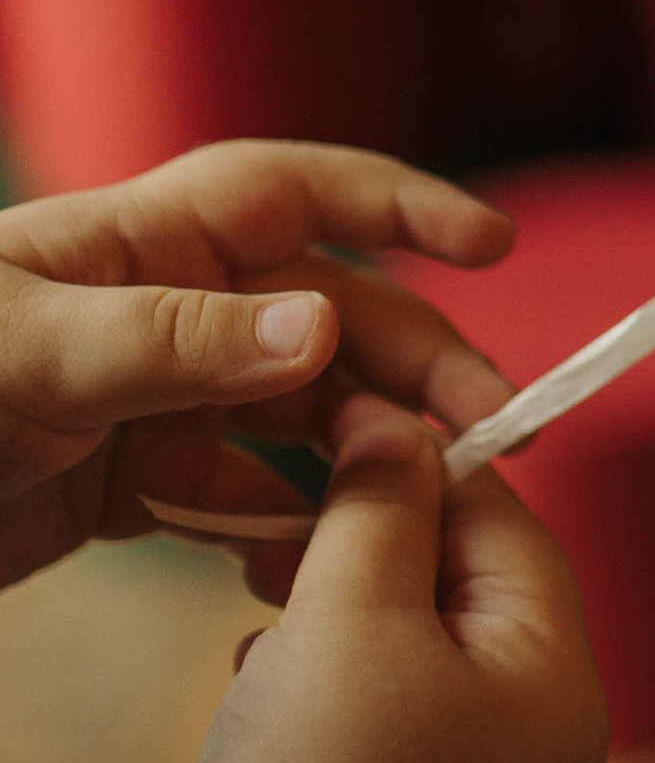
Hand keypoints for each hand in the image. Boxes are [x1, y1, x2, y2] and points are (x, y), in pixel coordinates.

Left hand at [0, 142, 516, 594]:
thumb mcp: (27, 351)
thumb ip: (176, 339)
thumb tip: (329, 328)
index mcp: (142, 244)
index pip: (295, 197)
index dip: (401, 207)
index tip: (494, 244)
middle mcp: (166, 312)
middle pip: (333, 321)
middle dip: (423, 366)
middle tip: (499, 427)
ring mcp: (156, 400)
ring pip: (305, 414)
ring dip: (377, 452)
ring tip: (435, 502)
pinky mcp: (132, 484)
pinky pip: (243, 502)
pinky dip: (292, 533)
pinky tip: (328, 565)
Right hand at [174, 395, 606, 762]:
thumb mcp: (348, 615)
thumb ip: (379, 509)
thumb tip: (396, 427)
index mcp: (560, 679)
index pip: (511, 529)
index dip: (427, 466)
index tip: (349, 428)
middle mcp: (549, 736)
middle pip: (470, 588)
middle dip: (376, 546)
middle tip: (288, 521)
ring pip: (422, 651)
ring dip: (343, 613)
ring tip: (269, 600)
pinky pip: (394, 717)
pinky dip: (334, 684)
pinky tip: (269, 681)